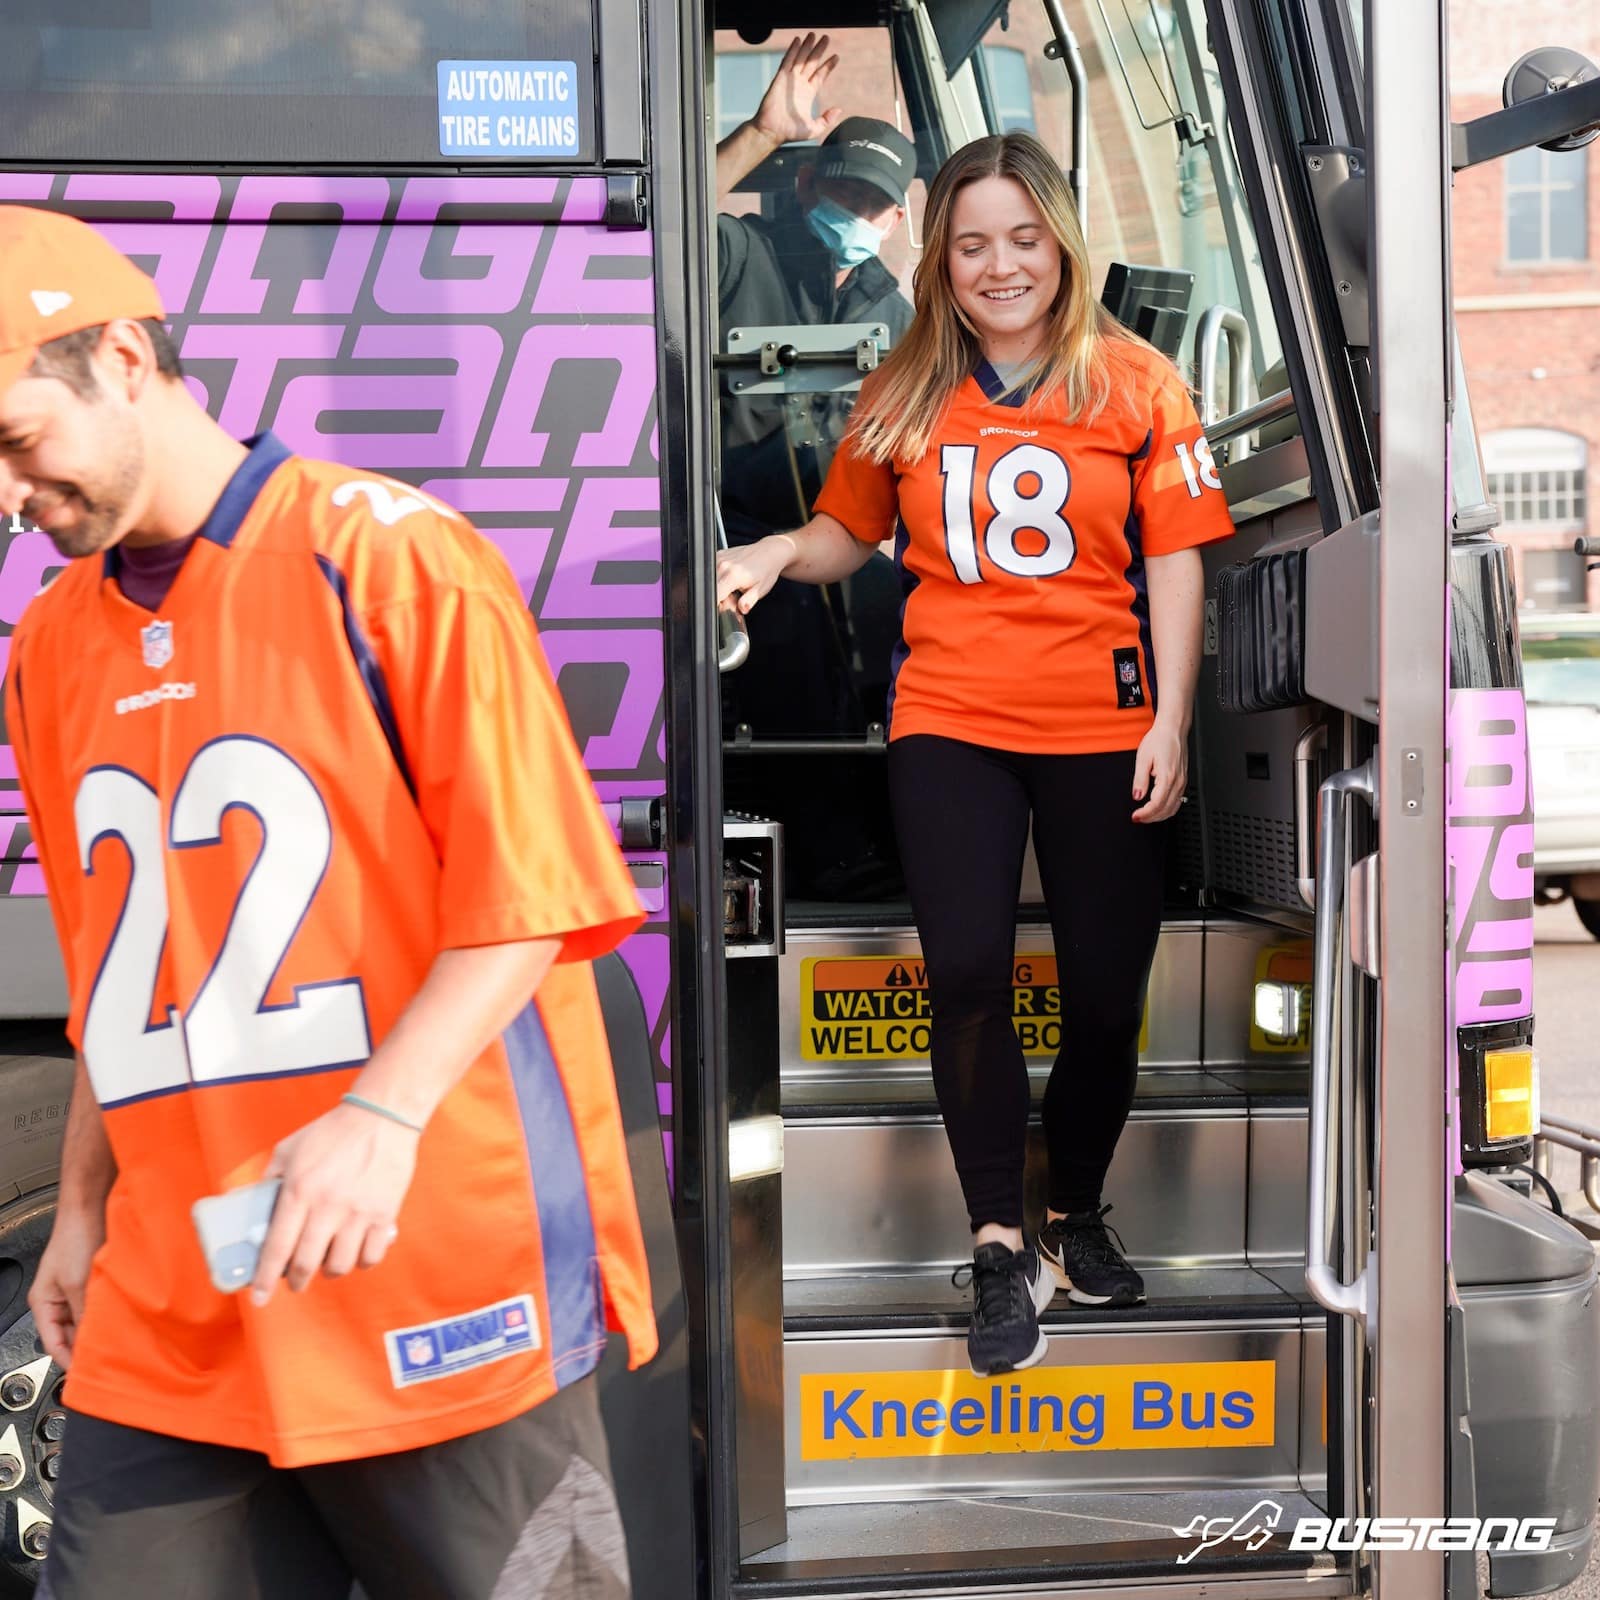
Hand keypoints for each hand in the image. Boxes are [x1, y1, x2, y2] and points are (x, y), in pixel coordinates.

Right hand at [29, 1204, 104, 1368]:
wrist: (92, 1207)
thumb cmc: (75, 1238)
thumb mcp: (77, 1282)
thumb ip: (83, 1312)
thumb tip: (92, 1339)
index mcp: (44, 1303)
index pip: (53, 1344)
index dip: (68, 1361)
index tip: (84, 1375)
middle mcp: (59, 1299)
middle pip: (72, 1334)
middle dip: (87, 1345)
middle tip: (108, 1360)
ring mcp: (77, 1289)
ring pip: (88, 1320)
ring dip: (100, 1328)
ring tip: (117, 1341)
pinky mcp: (95, 1279)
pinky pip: (100, 1305)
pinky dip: (109, 1313)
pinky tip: (123, 1318)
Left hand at [250, 1103, 417, 1304]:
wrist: (382, 1116)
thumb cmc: (333, 1131)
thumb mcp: (289, 1149)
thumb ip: (270, 1178)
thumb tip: (251, 1202)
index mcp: (299, 1190)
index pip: (276, 1247)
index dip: (265, 1278)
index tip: (258, 1298)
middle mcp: (327, 1206)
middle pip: (307, 1263)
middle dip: (297, 1281)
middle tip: (295, 1282)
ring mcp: (358, 1212)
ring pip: (340, 1265)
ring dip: (329, 1271)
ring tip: (328, 1262)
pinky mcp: (384, 1214)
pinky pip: (371, 1255)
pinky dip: (361, 1261)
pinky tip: (356, 1251)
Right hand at [716, 534, 795, 615]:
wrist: (769, 553)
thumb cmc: (766, 570)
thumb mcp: (760, 591)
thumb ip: (749, 602)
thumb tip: (742, 608)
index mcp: (733, 576)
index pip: (715, 596)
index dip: (719, 606)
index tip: (727, 607)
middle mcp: (723, 565)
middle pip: (711, 590)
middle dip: (720, 598)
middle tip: (734, 596)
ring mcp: (719, 558)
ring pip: (710, 581)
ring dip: (719, 588)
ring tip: (733, 586)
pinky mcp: (718, 554)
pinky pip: (712, 572)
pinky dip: (718, 578)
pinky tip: (730, 578)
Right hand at [751, 33, 844, 146]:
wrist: (772, 131)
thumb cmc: (790, 132)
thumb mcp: (814, 129)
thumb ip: (827, 120)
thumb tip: (839, 110)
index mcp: (808, 94)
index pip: (820, 75)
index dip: (828, 66)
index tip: (835, 57)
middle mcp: (800, 85)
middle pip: (812, 63)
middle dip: (819, 50)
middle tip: (826, 38)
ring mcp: (790, 80)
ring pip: (801, 58)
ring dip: (807, 46)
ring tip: (814, 35)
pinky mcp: (781, 78)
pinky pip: (787, 60)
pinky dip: (793, 50)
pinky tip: (798, 40)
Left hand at [1131, 719, 1186, 822]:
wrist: (1173, 729)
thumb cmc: (1159, 739)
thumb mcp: (1143, 758)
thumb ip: (1140, 780)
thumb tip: (1137, 796)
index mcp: (1167, 776)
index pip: (1157, 804)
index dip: (1145, 814)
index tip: (1135, 816)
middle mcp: (1177, 781)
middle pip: (1166, 809)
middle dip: (1151, 818)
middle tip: (1138, 818)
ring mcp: (1182, 781)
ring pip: (1174, 808)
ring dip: (1159, 816)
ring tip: (1146, 816)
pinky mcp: (1183, 780)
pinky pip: (1178, 801)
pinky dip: (1168, 809)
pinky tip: (1158, 809)